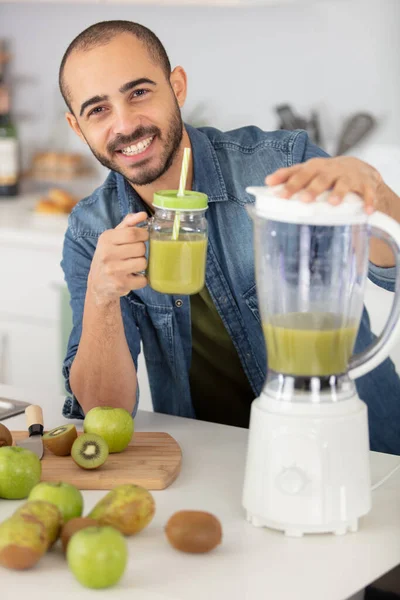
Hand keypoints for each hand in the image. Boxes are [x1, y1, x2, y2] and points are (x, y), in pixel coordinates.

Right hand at [88, 212, 148, 302]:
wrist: (98, 284)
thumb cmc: (109, 256)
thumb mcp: (113, 238)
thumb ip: (128, 224)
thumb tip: (144, 215)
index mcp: (106, 239)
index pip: (133, 233)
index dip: (144, 235)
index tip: (143, 238)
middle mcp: (107, 254)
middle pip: (140, 248)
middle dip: (142, 251)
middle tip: (134, 254)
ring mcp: (113, 270)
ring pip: (143, 263)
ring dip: (142, 264)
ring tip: (132, 265)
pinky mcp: (120, 284)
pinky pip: (143, 279)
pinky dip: (141, 279)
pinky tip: (132, 277)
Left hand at [265, 156, 382, 213]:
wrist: (358, 168)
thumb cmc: (326, 174)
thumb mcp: (308, 174)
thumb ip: (290, 179)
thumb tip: (266, 186)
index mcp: (312, 168)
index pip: (296, 171)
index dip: (284, 178)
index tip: (270, 185)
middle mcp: (329, 170)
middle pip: (318, 177)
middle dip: (310, 188)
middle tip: (303, 199)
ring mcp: (347, 176)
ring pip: (342, 184)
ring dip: (338, 193)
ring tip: (333, 203)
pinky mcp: (365, 184)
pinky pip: (368, 193)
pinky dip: (368, 202)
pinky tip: (367, 211)